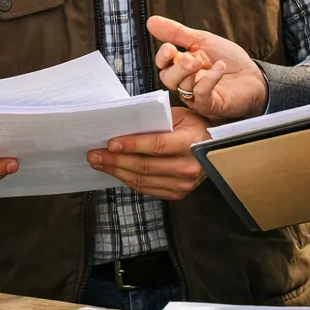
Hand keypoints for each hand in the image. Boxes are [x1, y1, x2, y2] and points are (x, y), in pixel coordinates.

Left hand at [87, 107, 210, 199]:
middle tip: (94, 154)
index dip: (132, 145)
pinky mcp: (178, 193)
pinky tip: (115, 172)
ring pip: (143, 180)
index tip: (111, 143)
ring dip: (117, 171)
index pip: (157, 145)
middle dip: (115, 160)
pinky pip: (147, 189)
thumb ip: (155, 120)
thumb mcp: (179, 115)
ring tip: (99, 163)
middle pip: (145, 166)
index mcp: (191, 143)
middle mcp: (189, 167)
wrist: (215, 147)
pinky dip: (128, 180)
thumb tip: (122, 125)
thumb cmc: (194, 126)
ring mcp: (184, 184)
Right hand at [148, 15, 266, 121]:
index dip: (162, 57)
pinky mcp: (211, 104)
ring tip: (204, 62)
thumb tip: (151, 22)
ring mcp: (197, 96)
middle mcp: (187, 82)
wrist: (254, 76)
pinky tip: (219, 68)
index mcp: (182, 66)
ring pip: (182, 88)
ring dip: (191, 73)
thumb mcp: (202, 40)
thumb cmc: (229, 60)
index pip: (163, 65)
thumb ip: (177, 33)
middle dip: (177, 67)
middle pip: (168, 78)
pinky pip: (201, 95)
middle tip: (191, 58)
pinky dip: (209, 80)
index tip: (170, 48)